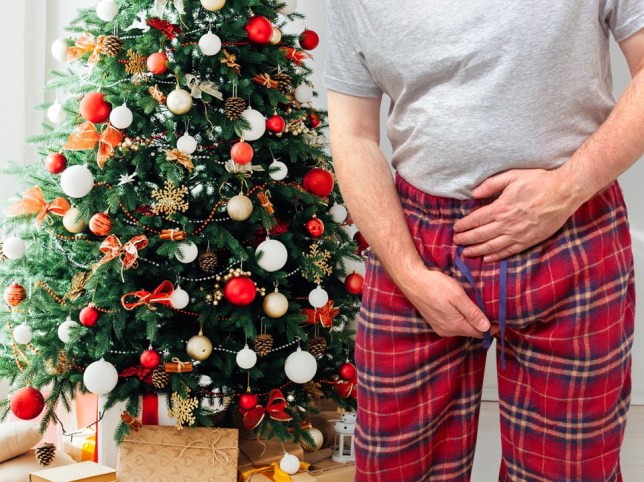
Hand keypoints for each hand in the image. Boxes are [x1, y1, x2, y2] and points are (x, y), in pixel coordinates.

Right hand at [397, 267, 498, 337]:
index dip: (491, 328)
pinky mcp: (434, 321)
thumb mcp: (458, 297)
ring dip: (470, 321)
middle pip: (470, 331)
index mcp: (455, 326)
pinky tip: (462, 308)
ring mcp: (439, 326)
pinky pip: (452, 323)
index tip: (500, 320)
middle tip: (492, 312)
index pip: (479, 333)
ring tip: (478, 309)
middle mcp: (447, 330)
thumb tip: (486, 327)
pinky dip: (460, 318)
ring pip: (461, 327)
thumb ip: (472, 313)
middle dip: (481, 324)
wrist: (412, 280)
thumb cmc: (434, 285)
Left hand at [452, 169, 581, 261]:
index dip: (463, 226)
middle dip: (465, 240)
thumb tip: (473, 193)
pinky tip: (487, 259)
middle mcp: (507, 224)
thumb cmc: (538, 181)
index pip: (475, 220)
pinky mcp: (529, 241)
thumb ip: (491, 184)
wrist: (564, 192)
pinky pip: (509, 251)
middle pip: (480, 235)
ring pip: (492, 246)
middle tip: (456, 242)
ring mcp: (518, 234)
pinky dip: (496, 256)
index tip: (455, 229)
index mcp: (501, 208)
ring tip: (466, 253)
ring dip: (477, 251)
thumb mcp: (512, 176)